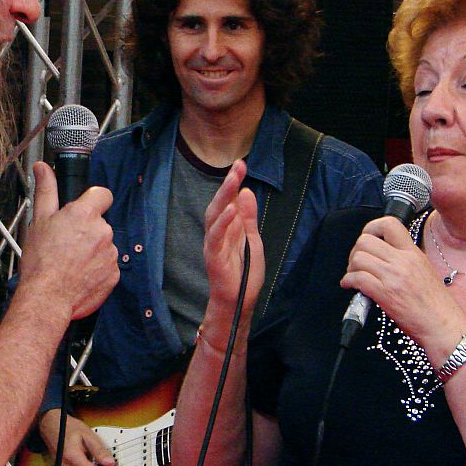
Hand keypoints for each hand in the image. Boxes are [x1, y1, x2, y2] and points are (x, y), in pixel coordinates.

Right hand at [18, 162, 118, 321]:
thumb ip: (46, 191)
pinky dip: (96, 269)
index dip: (93, 200)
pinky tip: (79, 275)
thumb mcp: (39, 221)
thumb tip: (43, 169)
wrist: (48, 297)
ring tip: (71, 262)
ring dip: (92, 250)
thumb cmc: (41, 262)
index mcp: (85, 214)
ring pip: (104, 245)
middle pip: (100, 223)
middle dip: (87, 230)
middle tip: (66, 243)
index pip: (103, 194)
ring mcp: (111, 253)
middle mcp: (103, 231)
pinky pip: (107, 265)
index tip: (83, 209)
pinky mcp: (114, 274)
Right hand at [203, 160, 264, 319]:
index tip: (241, 164)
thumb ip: (248, 217)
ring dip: (224, 196)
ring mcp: (214, 243)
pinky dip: (222, 222)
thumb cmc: (243, 273)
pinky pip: (216, 237)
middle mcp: (217, 232)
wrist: (238, 301)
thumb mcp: (252, 239)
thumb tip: (247, 192)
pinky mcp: (213, 256)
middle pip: (219, 203)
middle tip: (238, 165)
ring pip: (214, 215)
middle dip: (228, 183)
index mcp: (227, 227)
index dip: (234, 182)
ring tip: (234, 179)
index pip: (228, 200)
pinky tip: (230, 210)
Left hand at [340, 216, 465, 349]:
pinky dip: (348, 282)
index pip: (389, 224)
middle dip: (355, 251)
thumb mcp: (424, 270)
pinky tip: (351, 287)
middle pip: (365, 240)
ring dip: (351, 268)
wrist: (443, 326)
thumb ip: (404, 259)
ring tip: (354, 276)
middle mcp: (403, 261)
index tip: (367, 239)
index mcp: (413, 253)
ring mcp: (394, 276)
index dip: (371, 228)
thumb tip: (382, 255)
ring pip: (358, 258)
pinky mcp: (385, 294)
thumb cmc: (436, 305)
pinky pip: (357, 278)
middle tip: (357, 263)